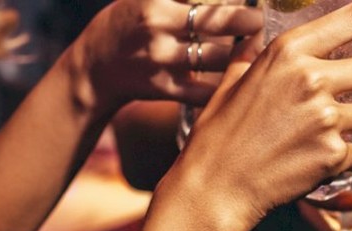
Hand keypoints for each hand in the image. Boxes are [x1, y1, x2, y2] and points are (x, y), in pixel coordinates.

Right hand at [71, 0, 262, 107]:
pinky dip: (226, 86)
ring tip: (255, 47)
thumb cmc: (127, 23)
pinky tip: (239, 77)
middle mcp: (158, 24)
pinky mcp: (163, 87)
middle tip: (259, 20)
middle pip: (217, 19)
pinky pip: (205, 91)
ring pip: (217, 56)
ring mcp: (160, 58)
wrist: (92, 68)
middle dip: (247, 19)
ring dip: (243, 53)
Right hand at [160, 0, 351, 222]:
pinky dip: (350, 156)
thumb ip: (252, 50)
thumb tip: (254, 27)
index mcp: (289, 51)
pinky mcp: (333, 155)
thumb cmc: (219, 134)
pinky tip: (324, 158)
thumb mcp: (232, 79)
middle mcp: (312, 78)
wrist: (216, 187)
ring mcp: (326, 118)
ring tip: (341, 130)